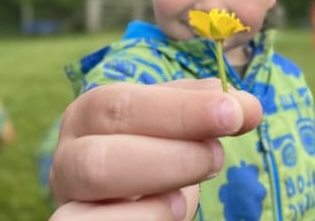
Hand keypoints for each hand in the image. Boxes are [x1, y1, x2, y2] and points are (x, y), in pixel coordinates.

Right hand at [48, 78, 262, 220]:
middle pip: (99, 160)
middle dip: (171, 158)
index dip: (180, 110)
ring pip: (82, 212)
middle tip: (217, 156)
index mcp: (89, 114)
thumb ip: (208, 110)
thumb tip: (247, 107)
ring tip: (190, 192)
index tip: (234, 113)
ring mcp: (68, 204)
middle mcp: (67, 160)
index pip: (121, 105)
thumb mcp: (179, 123)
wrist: (130, 192)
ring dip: (152, 199)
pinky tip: (173, 210)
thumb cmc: (155, 148)